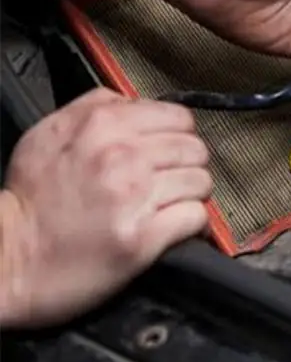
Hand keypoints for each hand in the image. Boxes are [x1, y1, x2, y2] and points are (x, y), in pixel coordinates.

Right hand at [0, 88, 210, 327]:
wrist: (9, 259)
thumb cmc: (31, 200)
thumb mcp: (49, 133)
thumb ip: (96, 106)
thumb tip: (134, 102)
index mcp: (103, 125)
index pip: (179, 117)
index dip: (179, 135)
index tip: (171, 150)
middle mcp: (123, 156)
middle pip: (195, 149)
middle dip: (188, 165)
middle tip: (172, 180)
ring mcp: (135, 197)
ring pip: (201, 182)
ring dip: (191, 194)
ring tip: (171, 203)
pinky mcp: (143, 238)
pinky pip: (195, 217)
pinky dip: (192, 223)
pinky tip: (175, 226)